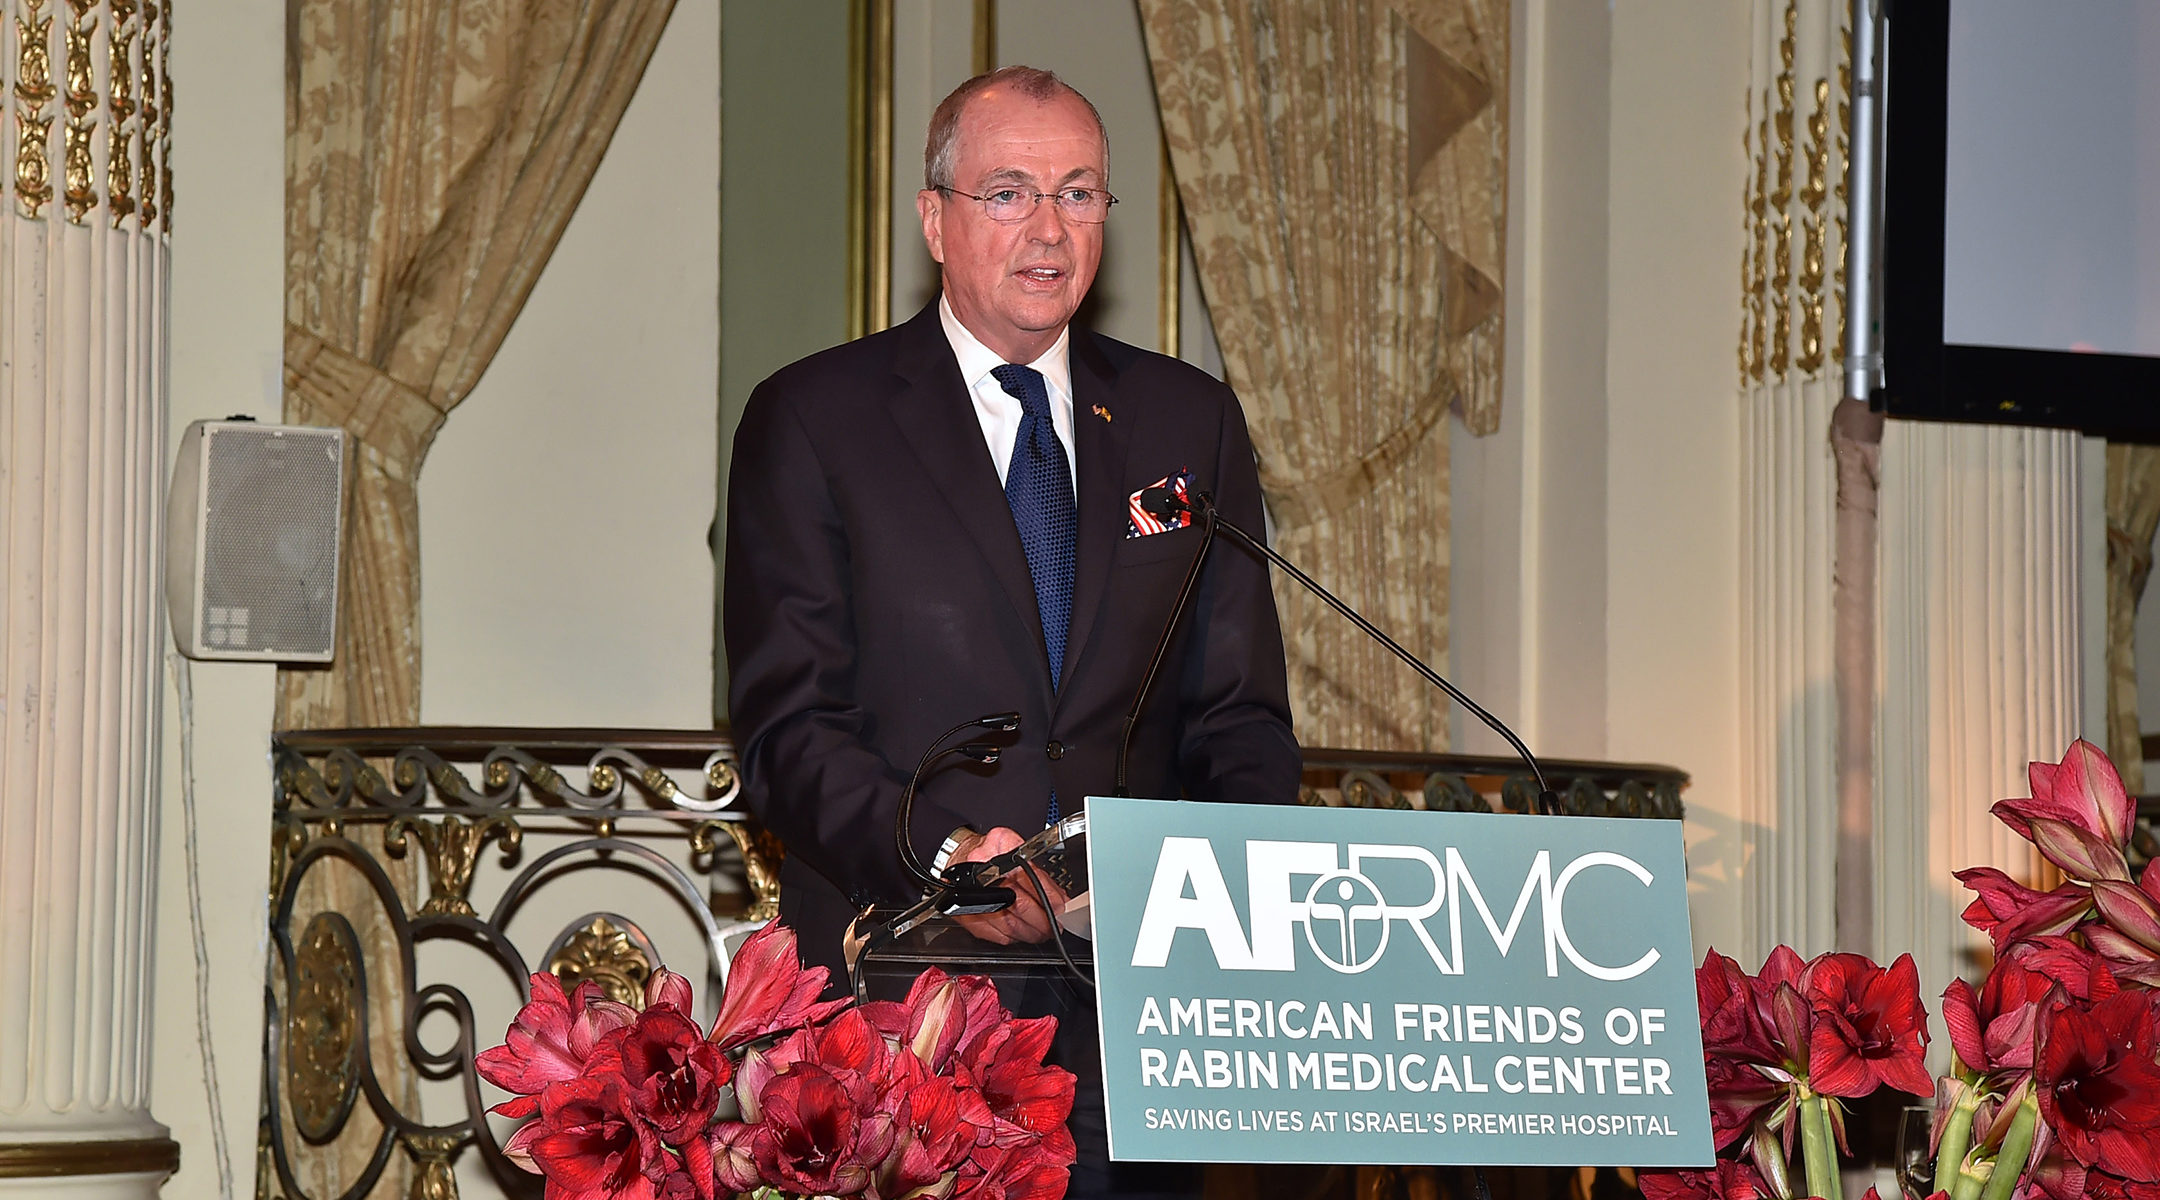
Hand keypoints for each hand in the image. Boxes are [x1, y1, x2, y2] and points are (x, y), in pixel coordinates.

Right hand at [945, 826, 1071, 944]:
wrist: (960, 857)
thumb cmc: (992, 854)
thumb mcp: (1016, 849)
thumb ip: (1038, 872)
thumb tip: (1060, 899)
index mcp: (1000, 847)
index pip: (1031, 877)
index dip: (1050, 897)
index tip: (1061, 908)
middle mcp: (984, 870)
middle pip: (1020, 904)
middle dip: (1043, 920)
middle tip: (1054, 926)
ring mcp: (972, 894)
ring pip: (1009, 924)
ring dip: (1030, 933)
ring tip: (1042, 932)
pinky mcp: (965, 914)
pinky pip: (995, 934)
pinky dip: (1013, 938)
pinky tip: (1021, 934)